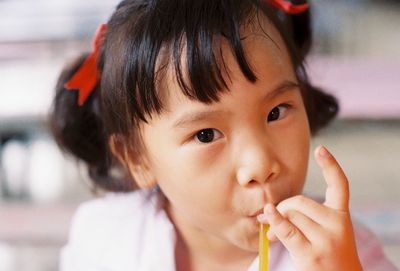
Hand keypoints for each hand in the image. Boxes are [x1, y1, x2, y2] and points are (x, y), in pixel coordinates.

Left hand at [257, 146, 362, 270]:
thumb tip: (265, 211)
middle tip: (272, 220)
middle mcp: (337, 225)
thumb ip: (299, 219)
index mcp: (341, 216)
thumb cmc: (327, 257)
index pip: (340, 185)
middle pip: (299, 202)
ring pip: (290, 215)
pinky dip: (275, 220)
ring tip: (271, 234)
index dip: (330, 166)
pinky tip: (268, 213)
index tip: (321, 149)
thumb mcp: (322, 234)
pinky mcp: (311, 253)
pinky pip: (288, 229)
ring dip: (275, 221)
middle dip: (282, 208)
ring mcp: (326, 239)